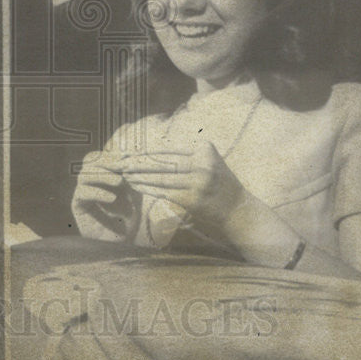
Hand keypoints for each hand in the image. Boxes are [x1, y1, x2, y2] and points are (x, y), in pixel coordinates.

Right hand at [72, 151, 140, 241]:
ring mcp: (82, 193)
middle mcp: (90, 181)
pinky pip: (82, 193)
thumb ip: (129, 176)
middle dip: (105, 162)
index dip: (108, 155)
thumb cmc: (132, 215)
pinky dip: (97, 193)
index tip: (124, 157)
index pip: (99, 157)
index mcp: (102, 174)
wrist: (124, 242)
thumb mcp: (133, 192)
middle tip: (121, 166)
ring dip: (102, 176)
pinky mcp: (78, 207)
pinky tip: (111, 198)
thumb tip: (129, 159)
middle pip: (89, 162)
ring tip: (119, 181)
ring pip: (84, 175)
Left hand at [119, 142, 248, 231]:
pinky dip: (148, 188)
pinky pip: (164, 192)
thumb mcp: (209, 161)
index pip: (169, 148)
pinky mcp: (192, 199)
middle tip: (121, 162)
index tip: (131, 151)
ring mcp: (197, 182)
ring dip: (140, 176)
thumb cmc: (219, 184)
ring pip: (161, 177)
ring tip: (124, 174)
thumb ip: (187, 154)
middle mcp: (202, 163)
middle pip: (163, 162)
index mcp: (204, 149)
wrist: (239, 211)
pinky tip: (136, 186)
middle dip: (139, 162)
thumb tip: (155, 148)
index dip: (148, 150)